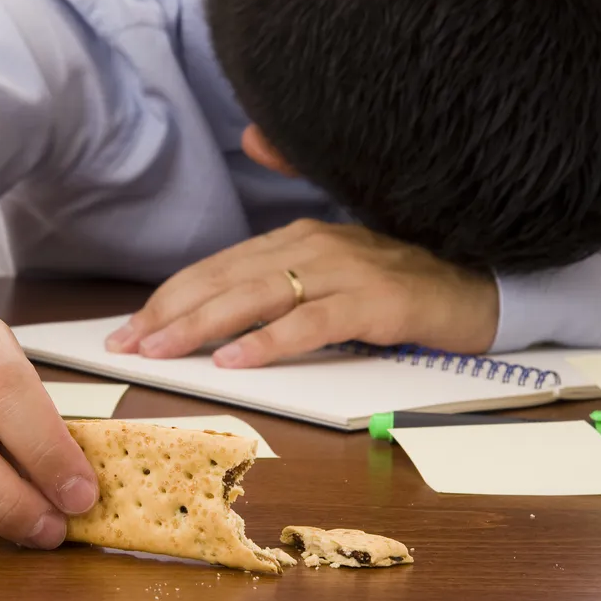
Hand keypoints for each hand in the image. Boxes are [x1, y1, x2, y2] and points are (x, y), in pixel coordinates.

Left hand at [105, 219, 499, 366]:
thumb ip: (274, 274)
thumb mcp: (326, 273)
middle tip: (127, 344)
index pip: (213, 269)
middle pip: (224, 280)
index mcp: (291, 241)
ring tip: (162, 350)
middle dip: (169, 314)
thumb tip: (218, 293)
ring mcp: (343, 269)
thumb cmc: (389, 288)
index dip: (167, 299)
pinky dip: (270, 341)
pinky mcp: (374, 300)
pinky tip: (235, 360)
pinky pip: (312, 322)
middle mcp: (309, 246)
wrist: (474, 284)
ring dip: (202, 325)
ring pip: (257, 296)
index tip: (127, 328)